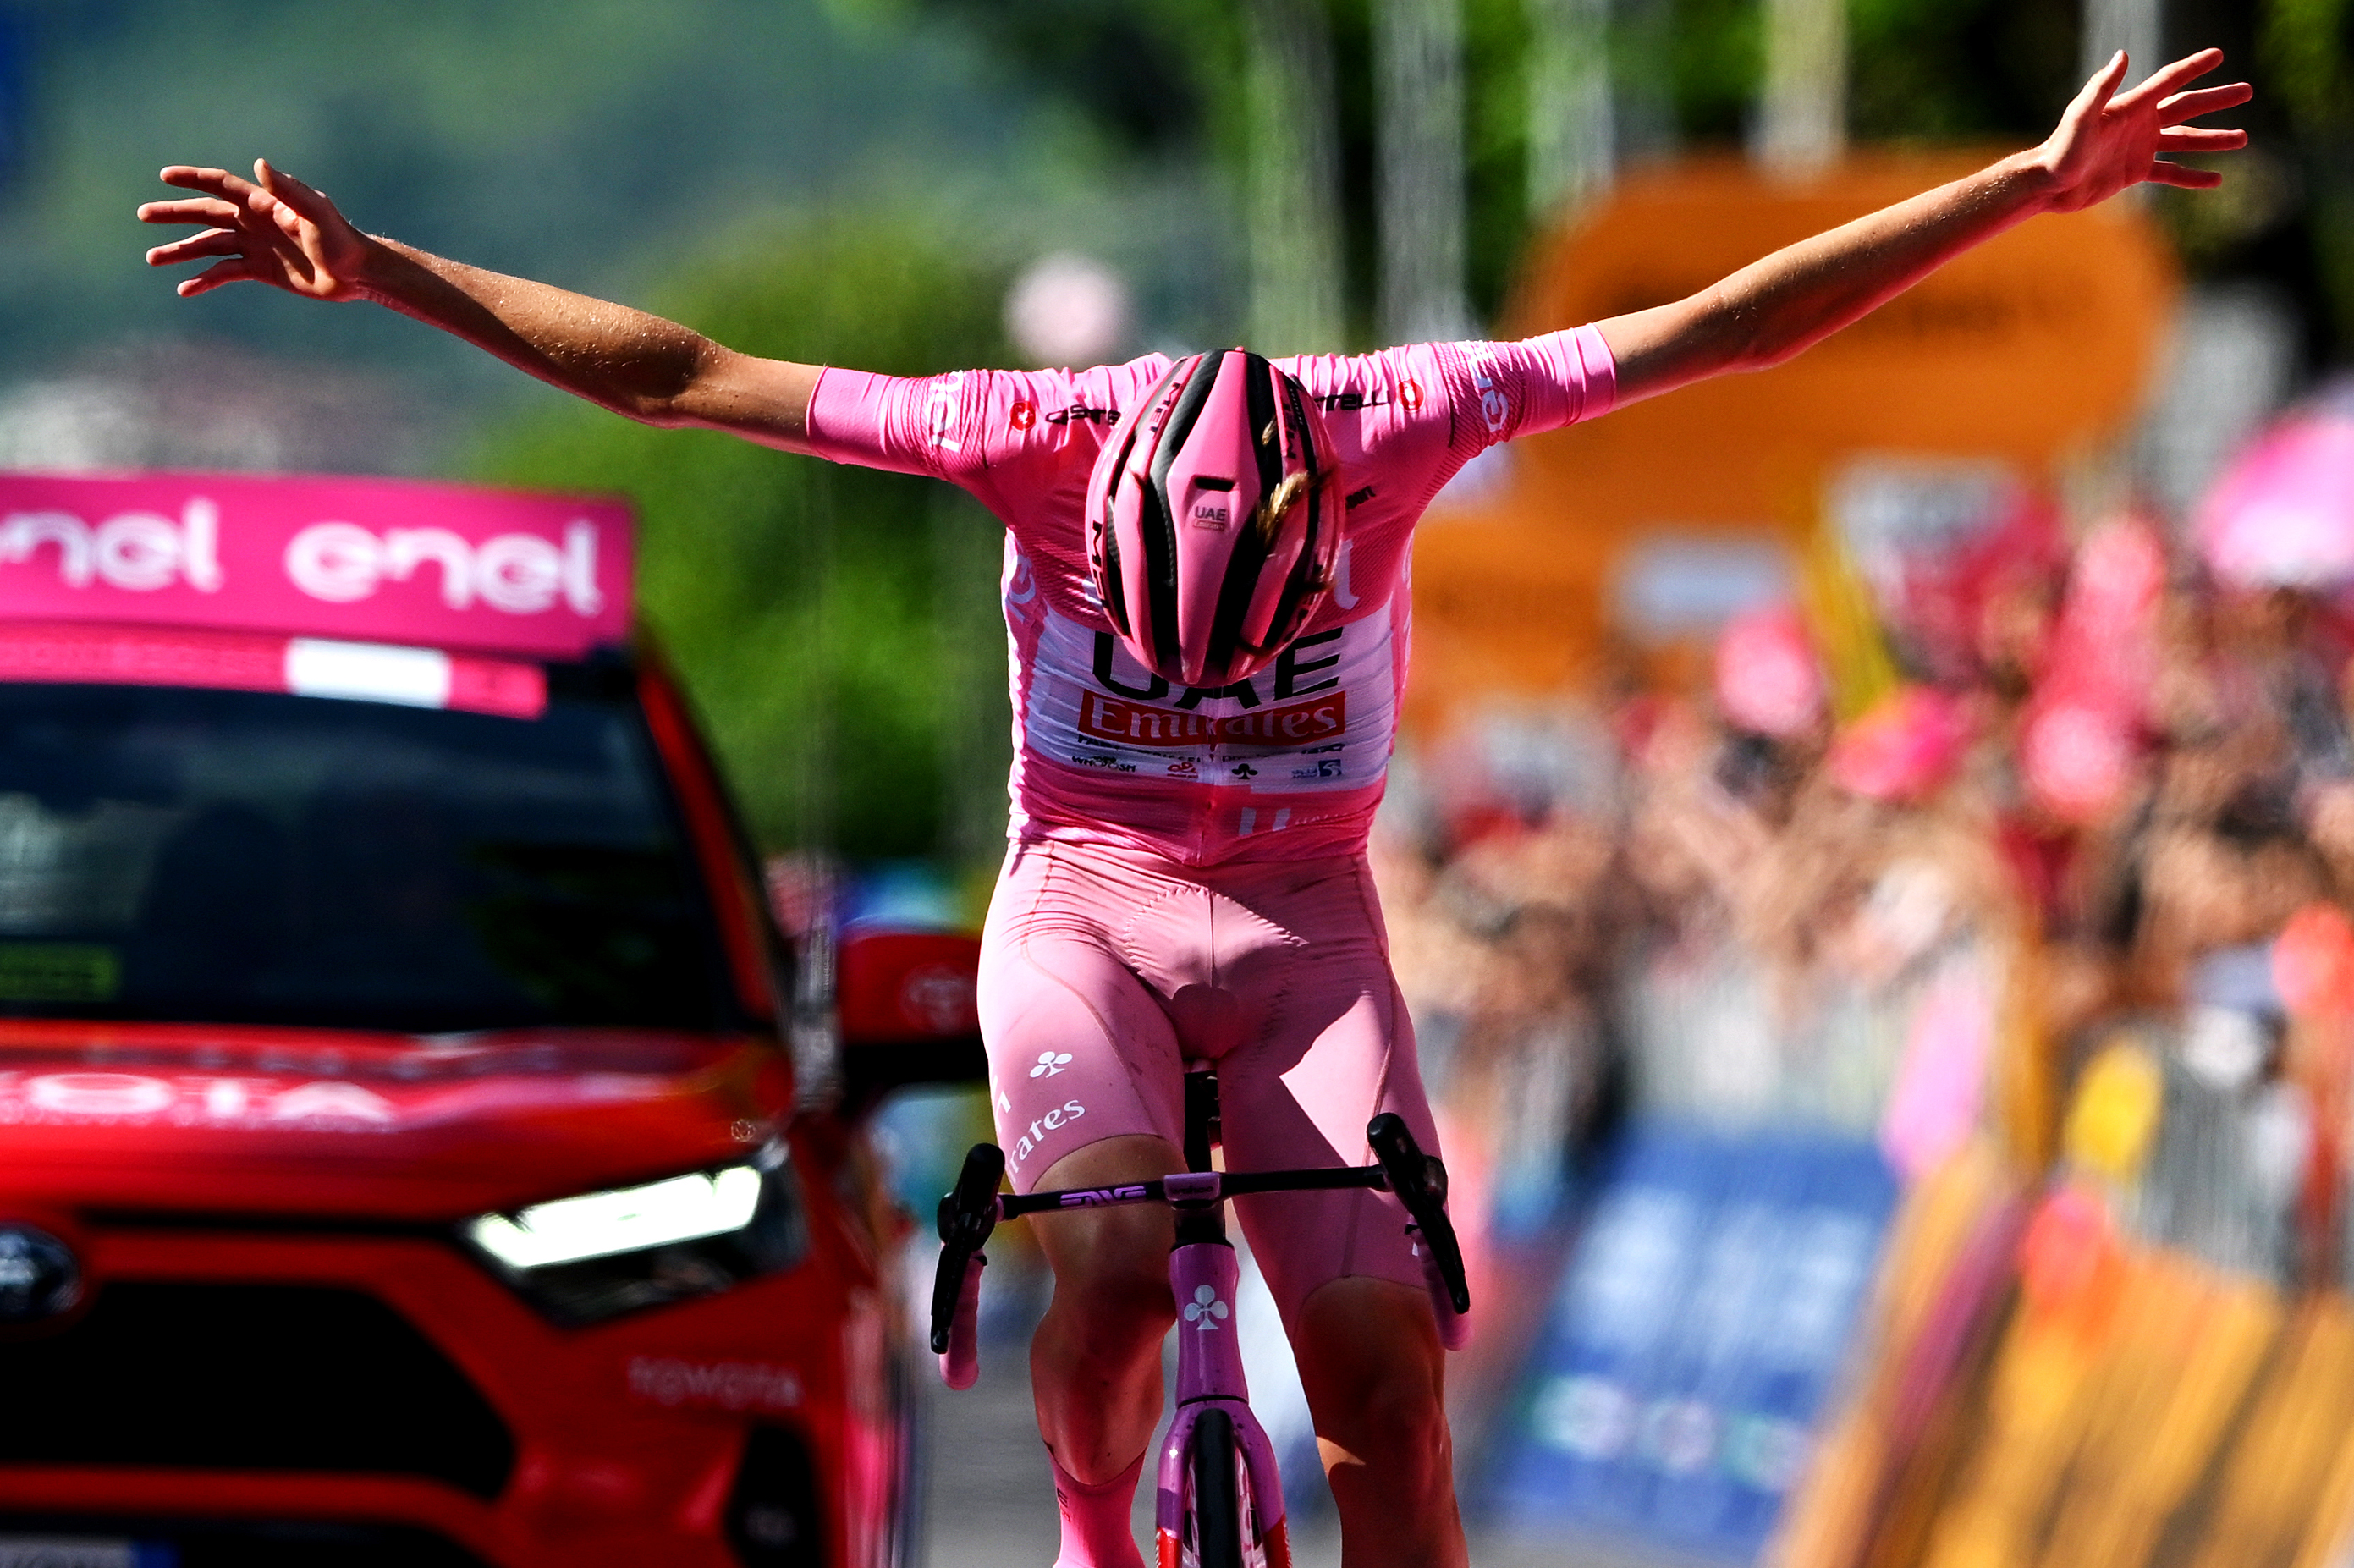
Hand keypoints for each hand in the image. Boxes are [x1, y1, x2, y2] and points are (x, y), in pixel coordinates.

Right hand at [137, 159, 375, 300]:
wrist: (357, 273)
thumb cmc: (340, 239)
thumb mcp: (316, 213)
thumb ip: (288, 190)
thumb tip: (259, 164)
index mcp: (263, 203)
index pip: (221, 186)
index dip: (193, 179)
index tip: (165, 176)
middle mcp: (254, 222)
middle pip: (206, 215)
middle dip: (174, 214)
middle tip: (143, 216)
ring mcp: (255, 246)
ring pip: (209, 246)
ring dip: (181, 250)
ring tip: (153, 258)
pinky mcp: (260, 270)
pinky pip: (225, 273)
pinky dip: (205, 280)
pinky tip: (184, 289)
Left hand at [2033, 49, 2250, 212]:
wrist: (2048, 186)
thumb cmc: (2060, 149)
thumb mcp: (2081, 115)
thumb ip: (2102, 87)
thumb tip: (2123, 55)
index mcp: (2132, 106)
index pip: (2170, 80)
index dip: (2194, 66)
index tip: (2219, 55)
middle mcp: (2141, 123)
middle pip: (2187, 106)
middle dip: (2217, 99)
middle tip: (2248, 90)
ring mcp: (2140, 147)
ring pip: (2185, 140)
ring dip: (2213, 139)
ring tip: (2243, 137)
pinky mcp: (2135, 172)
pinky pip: (2171, 173)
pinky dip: (2192, 176)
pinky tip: (2216, 179)